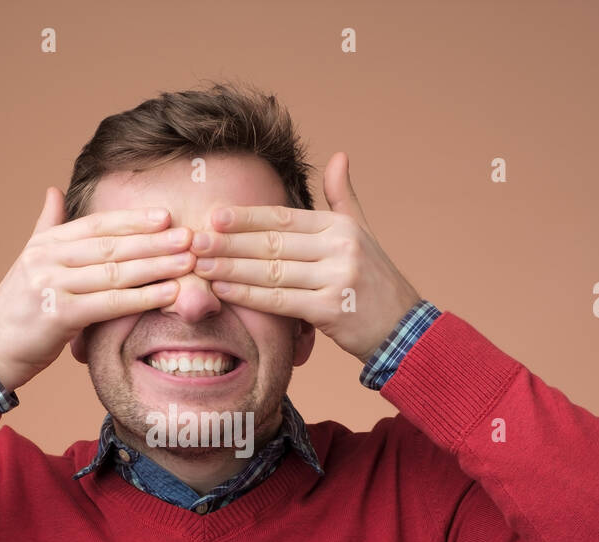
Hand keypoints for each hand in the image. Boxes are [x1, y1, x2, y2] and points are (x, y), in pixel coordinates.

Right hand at [0, 188, 195, 391]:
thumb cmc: (18, 311)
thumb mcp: (29, 262)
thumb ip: (47, 227)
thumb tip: (54, 191)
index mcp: (44, 244)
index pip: (96, 225)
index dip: (133, 219)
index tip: (166, 216)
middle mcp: (46, 260)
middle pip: (110, 246)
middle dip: (153, 241)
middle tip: (190, 236)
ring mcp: (50, 286)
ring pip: (114, 273)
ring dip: (156, 267)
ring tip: (188, 262)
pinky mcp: (58, 315)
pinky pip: (110, 303)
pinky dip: (143, 298)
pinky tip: (169, 293)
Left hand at [190, 151, 420, 361]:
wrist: (402, 328)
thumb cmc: (375, 280)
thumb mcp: (362, 233)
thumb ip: (343, 197)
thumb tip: (338, 156)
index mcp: (341, 227)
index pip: (284, 218)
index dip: (247, 217)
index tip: (214, 216)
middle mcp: (340, 249)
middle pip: (273, 244)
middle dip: (230, 243)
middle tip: (196, 242)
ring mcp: (336, 280)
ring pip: (272, 272)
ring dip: (232, 270)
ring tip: (201, 267)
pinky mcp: (331, 311)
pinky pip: (280, 301)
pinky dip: (249, 297)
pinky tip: (224, 291)